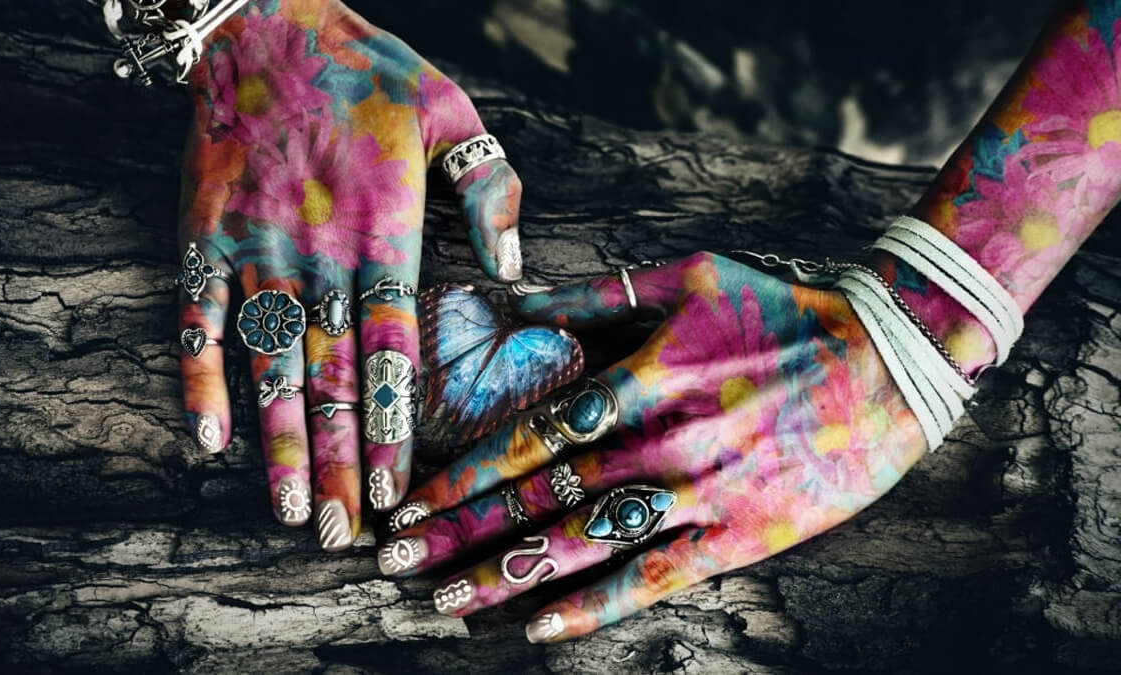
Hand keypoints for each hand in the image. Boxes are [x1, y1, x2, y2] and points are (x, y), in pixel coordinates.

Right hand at [176, 0, 523, 548]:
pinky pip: (196, 313)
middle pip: (331, 374)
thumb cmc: (366, 69)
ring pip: (268, 360)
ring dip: (278, 439)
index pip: (391, 349)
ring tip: (286, 508)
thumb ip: (490, 191)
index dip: (392, 422)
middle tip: (341, 532)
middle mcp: (319, 253)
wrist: (264, 20)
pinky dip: (198, 375)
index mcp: (383, 232)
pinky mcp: (204, 231)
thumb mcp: (452, 112)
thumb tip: (512, 273)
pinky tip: (207, 437)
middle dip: (338, 458)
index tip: (396, 486)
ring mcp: (256, 245)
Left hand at [379, 252, 925, 641]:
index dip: (462, 475)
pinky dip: (598, 606)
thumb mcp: (688, 276)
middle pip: (542, 497)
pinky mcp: (742, 536)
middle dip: (460, 534)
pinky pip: (658, 580)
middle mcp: (664, 442)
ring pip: (586, 545)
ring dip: (509, 575)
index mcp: (645, 377)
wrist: (892, 359)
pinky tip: (544, 627)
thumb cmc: (783, 309)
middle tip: (395, 564)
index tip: (409, 504)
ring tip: (446, 603)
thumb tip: (512, 300)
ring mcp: (703, 495)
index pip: (533, 436)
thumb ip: (596, 295)